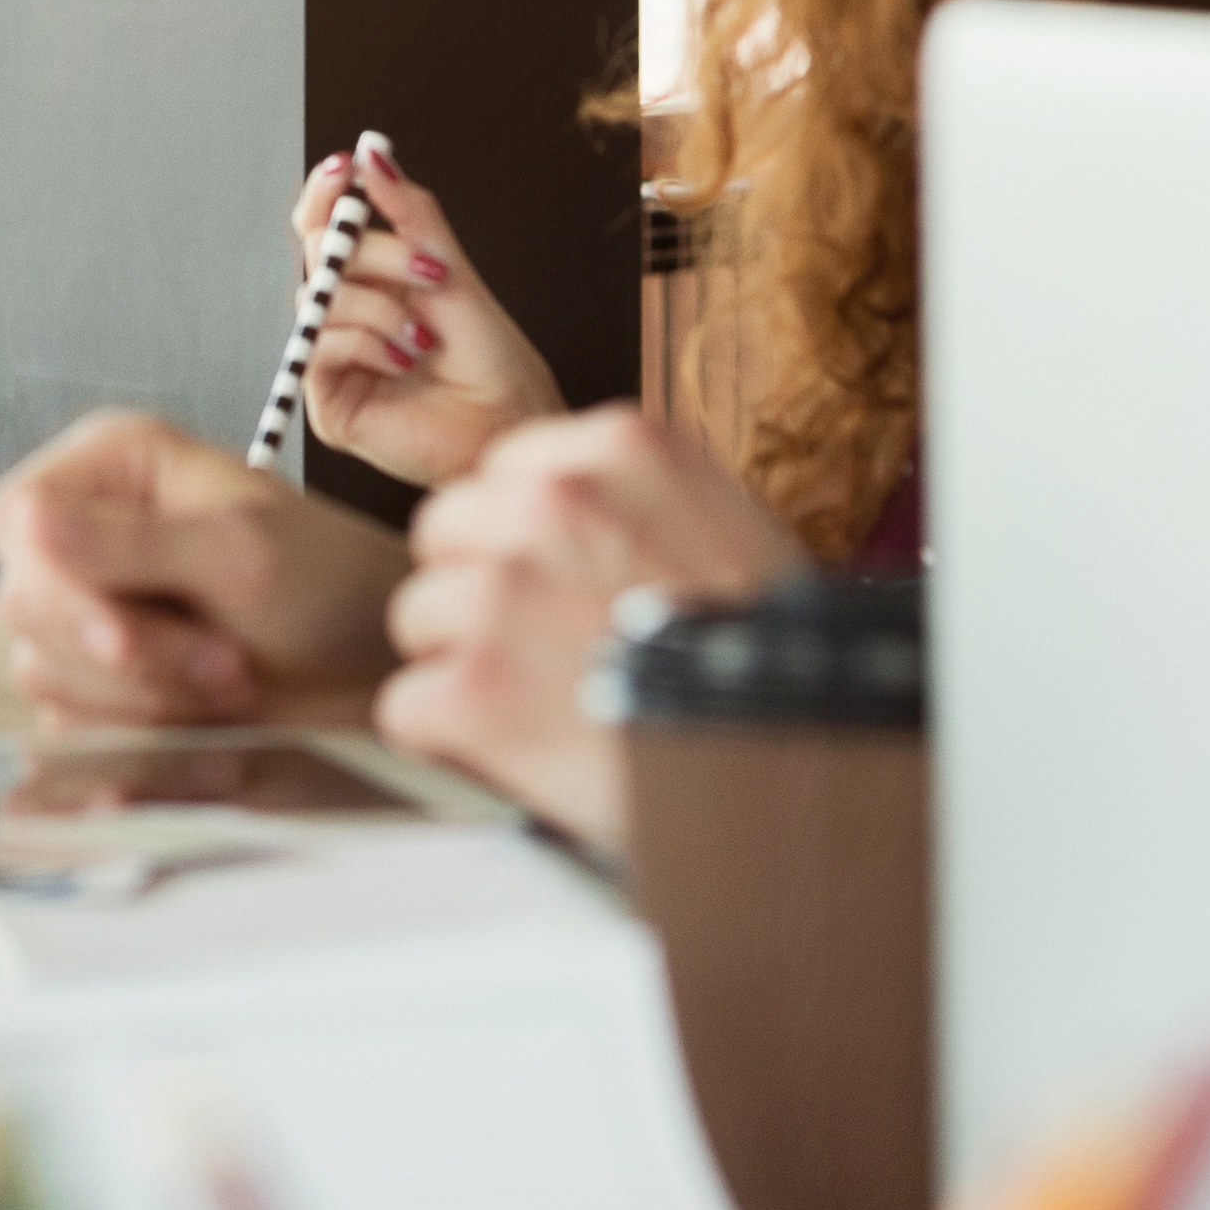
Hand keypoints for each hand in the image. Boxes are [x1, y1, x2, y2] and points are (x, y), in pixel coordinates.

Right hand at [0, 409, 407, 727]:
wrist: (376, 673)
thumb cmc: (334, 586)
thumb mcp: (242, 552)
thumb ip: (132, 541)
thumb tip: (29, 521)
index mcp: (114, 468)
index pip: (18, 515)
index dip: (58, 583)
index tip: (120, 634)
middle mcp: (91, 532)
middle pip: (26, 602)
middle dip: (125, 651)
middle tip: (219, 662)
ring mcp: (93, 609)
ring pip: (44, 670)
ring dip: (142, 695)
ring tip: (230, 680)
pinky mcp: (102, 682)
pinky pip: (72, 722)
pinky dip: (138, 731)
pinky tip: (202, 717)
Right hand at [293, 138, 561, 488]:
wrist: (510, 421)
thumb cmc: (491, 359)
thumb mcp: (452, 272)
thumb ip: (410, 214)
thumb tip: (372, 155)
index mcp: (373, 279)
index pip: (323, 225)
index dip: (323, 193)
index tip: (344, 168)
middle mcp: (348, 313)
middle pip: (318, 252)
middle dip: (376, 254)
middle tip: (430, 271)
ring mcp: (334, 355)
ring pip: (320, 298)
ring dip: (381, 309)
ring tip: (426, 337)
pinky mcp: (329, 399)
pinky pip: (319, 347)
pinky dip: (365, 344)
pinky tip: (404, 361)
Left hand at [375, 408, 798, 852]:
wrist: (800, 762)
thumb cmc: (769, 659)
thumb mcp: (720, 522)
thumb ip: (625, 496)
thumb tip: (549, 503)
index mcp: (622, 447)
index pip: (503, 471)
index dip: (526, 535)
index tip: (567, 581)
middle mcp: (554, 502)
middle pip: (445, 532)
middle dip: (483, 589)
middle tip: (555, 646)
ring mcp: (504, 593)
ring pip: (419, 616)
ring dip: (468, 663)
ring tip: (553, 702)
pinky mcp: (472, 689)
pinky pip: (408, 704)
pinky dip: (453, 738)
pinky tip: (523, 749)